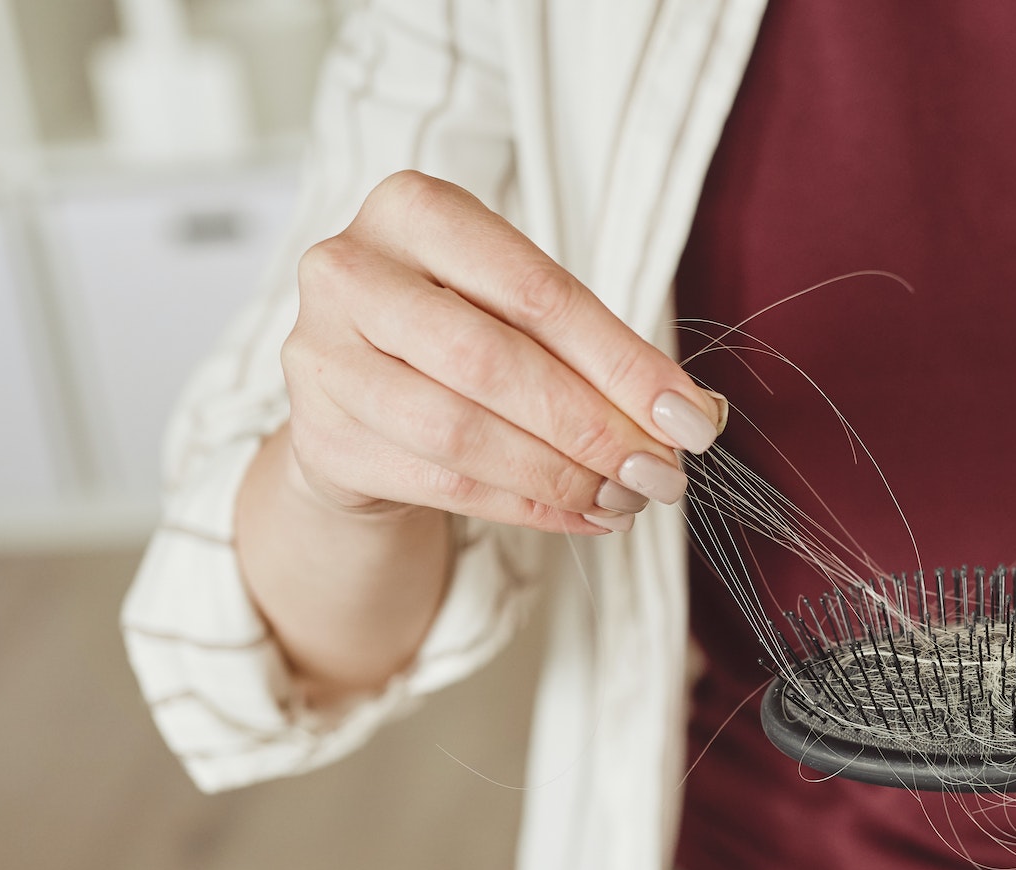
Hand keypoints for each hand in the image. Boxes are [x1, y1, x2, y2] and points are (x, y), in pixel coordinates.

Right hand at [278, 170, 724, 535]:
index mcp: (413, 209)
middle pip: (492, 362)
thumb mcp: (526, 316)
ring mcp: (321, 355)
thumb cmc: (461, 336)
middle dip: (592, 427)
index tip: (691, 420)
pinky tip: (582, 515)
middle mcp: (349, 271)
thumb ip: (603, 354)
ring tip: (625, 499)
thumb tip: (696, 414)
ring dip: (561, 476)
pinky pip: (442, 483)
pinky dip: (528, 507)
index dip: (624, 364)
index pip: (538, 292)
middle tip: (659, 472)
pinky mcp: (319, 437)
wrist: (361, 394)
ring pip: (460, 433)